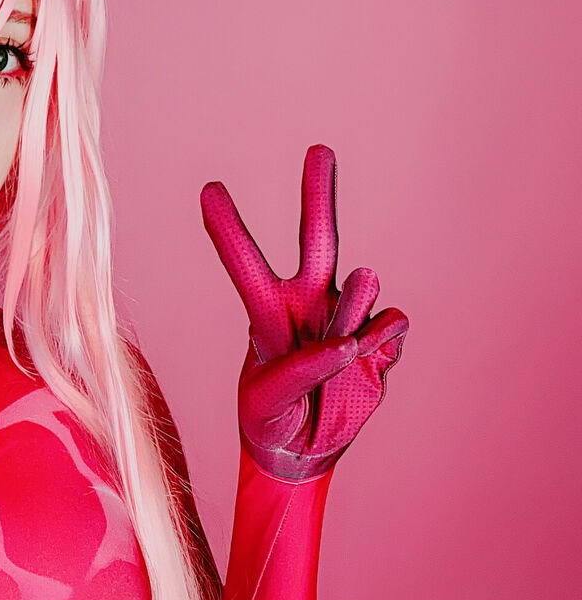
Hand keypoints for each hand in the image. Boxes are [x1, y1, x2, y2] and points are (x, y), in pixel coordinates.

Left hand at [200, 144, 408, 481]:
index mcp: (267, 313)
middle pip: (317, 240)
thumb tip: (346, 343)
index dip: (228, 230)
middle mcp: (308, 304)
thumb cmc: (270, 419)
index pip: (245, 264)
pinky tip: (370, 360)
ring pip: (361, 290)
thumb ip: (297, 372)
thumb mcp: (267, 404)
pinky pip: (391, 328)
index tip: (208, 189)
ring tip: (352, 321)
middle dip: (317, 194)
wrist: (303, 450)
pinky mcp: (380, 343)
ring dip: (356, 301)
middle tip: (318, 149)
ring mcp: (347, 319)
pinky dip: (383, 341)